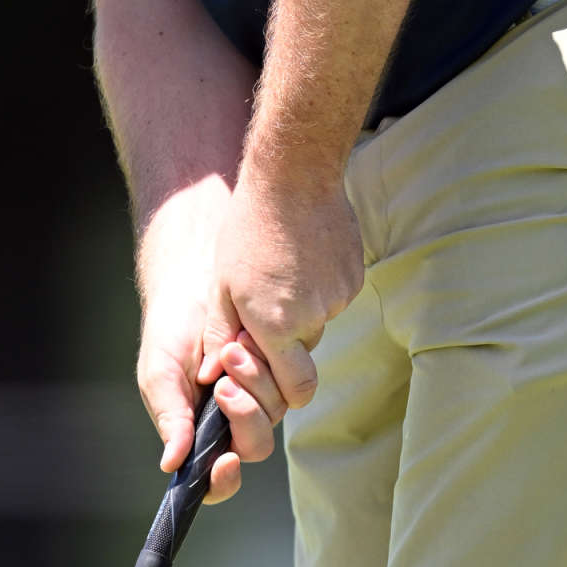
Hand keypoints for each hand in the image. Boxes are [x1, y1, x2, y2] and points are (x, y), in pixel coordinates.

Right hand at [136, 181, 287, 503]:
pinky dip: (270, 363)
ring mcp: (261, 395)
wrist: (195, 281)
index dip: (223, 480)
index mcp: (200, 432)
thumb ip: (170, 416)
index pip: (216, 478)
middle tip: (224, 384)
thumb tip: (172, 462)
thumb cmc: (171, 331)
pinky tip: (247, 339)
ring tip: (231, 349)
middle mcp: (233, 420)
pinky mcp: (282, 369)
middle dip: (243, 416)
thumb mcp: (160, 372)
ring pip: (274, 413)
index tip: (226, 461)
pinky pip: (291, 380)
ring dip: (254, 383)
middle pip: (254, 445)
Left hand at [204, 171, 363, 415]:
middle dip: (285, 343)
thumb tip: (212, 376)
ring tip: (281, 270)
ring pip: (319, 323)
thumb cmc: (248, 229)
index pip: (296, 389)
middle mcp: (313, 318)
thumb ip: (219, 334)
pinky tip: (301, 256)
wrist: (294, 177)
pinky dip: (318, 288)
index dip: (284, 388)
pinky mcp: (354, 278)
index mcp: (276, 325)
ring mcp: (338, 298)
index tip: (266, 368)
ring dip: (300, 310)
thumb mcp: (221, 284)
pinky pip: (334, 298)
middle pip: (304, 354)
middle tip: (263, 307)